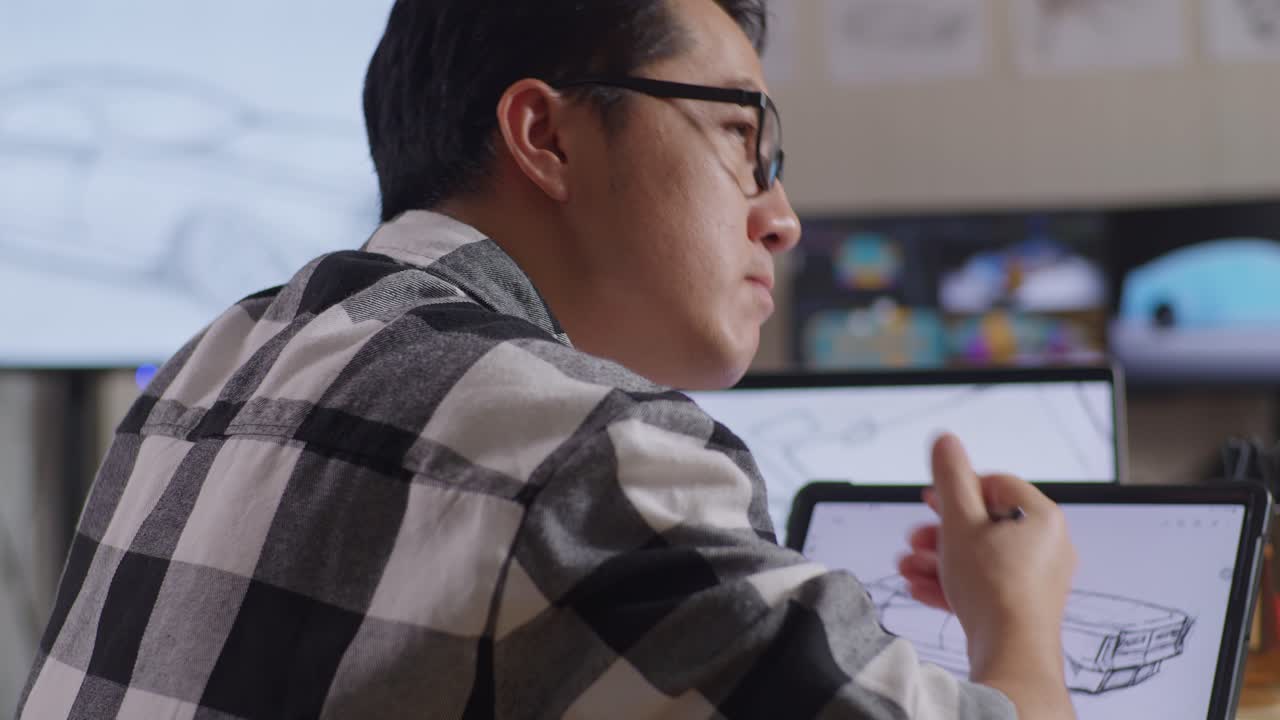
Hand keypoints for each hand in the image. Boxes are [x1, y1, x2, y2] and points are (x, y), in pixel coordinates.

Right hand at [898, 434, 1077, 717]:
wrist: (1011, 653)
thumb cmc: (994, 589)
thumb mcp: (959, 522)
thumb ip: (950, 479)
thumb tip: (946, 442)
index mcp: (1040, 517)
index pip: (995, 485)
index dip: (957, 490)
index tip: (932, 501)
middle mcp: (1047, 546)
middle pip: (984, 524)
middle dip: (939, 532)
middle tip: (915, 537)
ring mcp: (1038, 579)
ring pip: (981, 557)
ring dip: (940, 559)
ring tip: (909, 567)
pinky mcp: (1024, 606)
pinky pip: (986, 584)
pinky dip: (955, 582)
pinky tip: (923, 587)